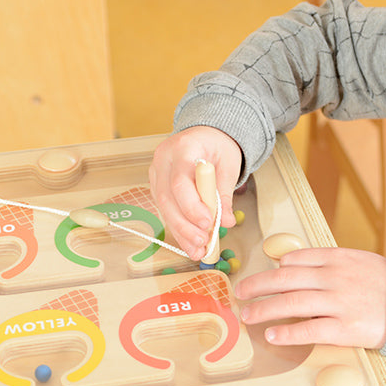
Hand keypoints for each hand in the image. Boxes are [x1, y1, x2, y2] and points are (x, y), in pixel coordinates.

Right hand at [149, 128, 242, 259]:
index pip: (180, 180)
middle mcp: (163, 160)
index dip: (192, 205)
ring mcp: (157, 173)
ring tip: (198, 250)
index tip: (207, 223)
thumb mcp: (228, 166)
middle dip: (185, 225)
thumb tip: (225, 222)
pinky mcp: (157, 186)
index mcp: (183, 148)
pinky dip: (179, 229)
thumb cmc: (217, 147)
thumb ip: (224, 194)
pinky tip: (190, 244)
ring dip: (181, 232)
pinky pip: (166, 210)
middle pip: (168, 198)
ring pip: (164, 208)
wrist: (204, 136)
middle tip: (202, 243)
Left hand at [235, 247, 385, 349]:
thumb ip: (329, 261)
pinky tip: (272, 336)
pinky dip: (288, 333)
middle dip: (258, 286)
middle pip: (286, 280)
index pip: (297, 258)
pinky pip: (310, 331)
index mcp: (339, 259)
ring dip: (264, 309)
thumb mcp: (361, 261)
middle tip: (239, 293)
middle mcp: (335, 278)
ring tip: (247, 315)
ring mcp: (340, 303)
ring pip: (292, 304)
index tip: (262, 276)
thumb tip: (289, 263)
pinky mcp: (347, 329)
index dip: (275, 268)